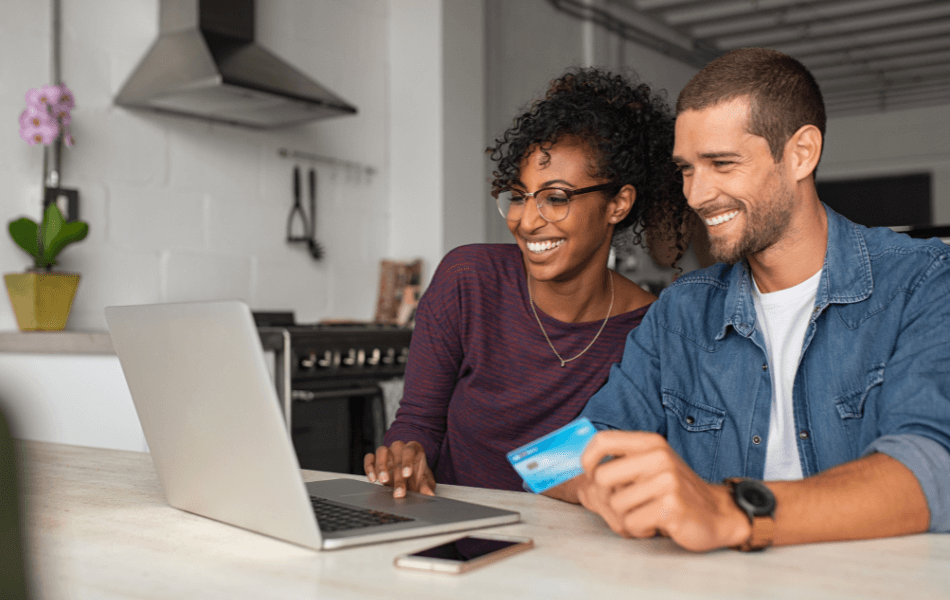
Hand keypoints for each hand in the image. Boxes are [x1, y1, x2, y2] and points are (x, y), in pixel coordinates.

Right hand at [364, 440, 435, 497]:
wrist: (409, 475)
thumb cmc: (417, 475)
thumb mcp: (425, 480)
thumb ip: (426, 486)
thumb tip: (429, 494)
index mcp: (413, 449)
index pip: (409, 451)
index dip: (407, 462)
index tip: (407, 474)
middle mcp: (399, 447)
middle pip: (396, 457)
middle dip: (397, 477)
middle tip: (398, 492)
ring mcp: (386, 451)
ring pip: (381, 452)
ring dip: (381, 467)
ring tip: (383, 481)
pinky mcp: (375, 458)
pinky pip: (369, 458)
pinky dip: (369, 467)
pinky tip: (373, 479)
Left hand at [580, 431, 748, 551]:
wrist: (717, 513)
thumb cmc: (675, 492)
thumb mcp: (649, 470)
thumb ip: (617, 469)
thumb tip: (577, 480)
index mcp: (650, 443)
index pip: (602, 440)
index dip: (586, 460)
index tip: (590, 475)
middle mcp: (658, 456)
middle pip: (601, 477)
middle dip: (606, 498)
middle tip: (624, 505)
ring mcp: (666, 481)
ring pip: (615, 504)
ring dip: (625, 517)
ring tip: (645, 514)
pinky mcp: (671, 506)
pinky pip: (632, 522)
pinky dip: (639, 530)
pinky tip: (655, 525)